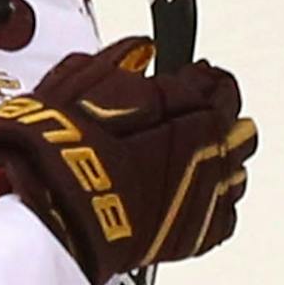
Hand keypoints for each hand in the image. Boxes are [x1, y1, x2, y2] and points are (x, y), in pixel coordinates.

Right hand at [0, 37, 256, 284]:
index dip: (203, 77)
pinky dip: (216, 201)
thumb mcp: (75, 84)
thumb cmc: (59, 148)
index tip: (196, 75)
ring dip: (222, 155)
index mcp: (183, 109)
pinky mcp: (194, 234)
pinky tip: (198, 193)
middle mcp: (204, 150)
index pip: (212, 85)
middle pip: (231, 125)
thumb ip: (116, 62)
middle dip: (219, 113)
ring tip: (201, 149)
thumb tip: (140, 50)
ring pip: (234, 168)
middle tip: (201, 108)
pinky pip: (225, 215)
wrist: (49, 210)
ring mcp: (202, 194)